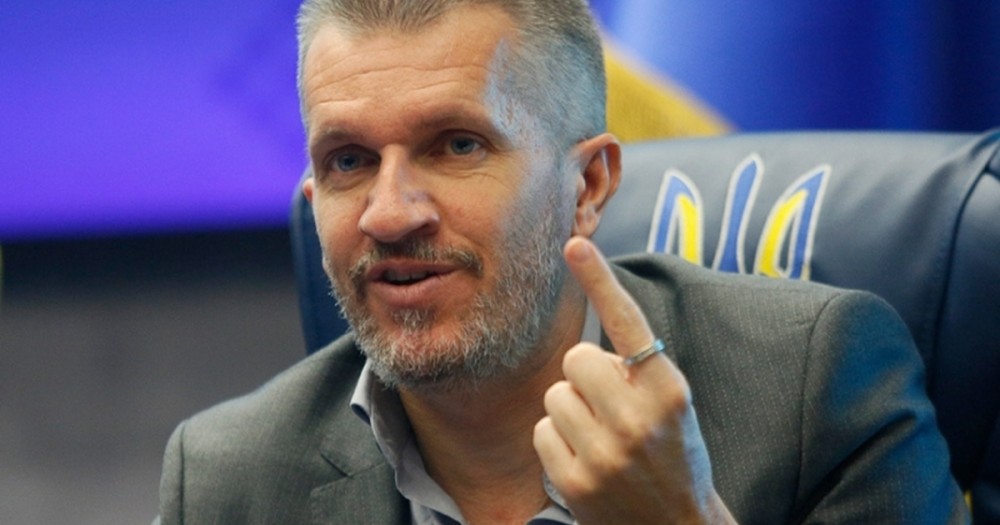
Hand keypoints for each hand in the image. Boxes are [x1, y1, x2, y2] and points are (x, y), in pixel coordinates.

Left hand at [533, 236, 734, 523]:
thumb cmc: (673, 455)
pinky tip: (587, 461)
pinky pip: (543, 431)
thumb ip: (637, 371)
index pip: (630, 324)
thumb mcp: (672, 405)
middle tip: (609, 405)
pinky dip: (558, 442)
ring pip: (556, 394)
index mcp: (668, 390)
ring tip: (602, 438)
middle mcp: (639, 418)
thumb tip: (581, 346)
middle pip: (576, 357)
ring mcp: (606, 452)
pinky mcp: (577, 480)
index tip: (575, 244)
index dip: (600, 280)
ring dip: (571, 411)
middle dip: (585, 376)